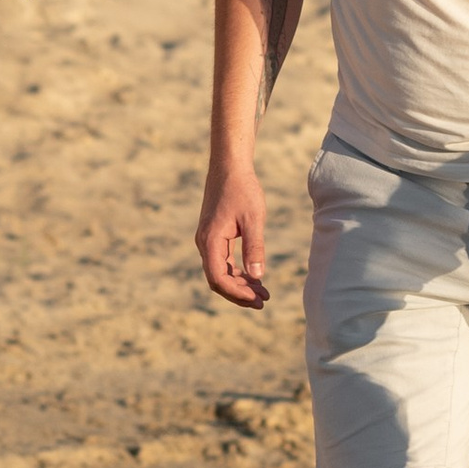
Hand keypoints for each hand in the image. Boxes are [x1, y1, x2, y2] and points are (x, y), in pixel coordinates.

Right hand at [197, 162, 269, 308]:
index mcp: (211, 240)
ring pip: (220, 271)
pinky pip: (222, 261)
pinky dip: (237, 271)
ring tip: (263, 292)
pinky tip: (254, 276)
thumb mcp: (253, 219)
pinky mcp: (213, 235)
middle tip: (263, 301)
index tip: (257, 299)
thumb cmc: (243, 189)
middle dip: (239, 293)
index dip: (236, 293)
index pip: (218, 278)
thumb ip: (255, 248)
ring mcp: (207, 240)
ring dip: (240, 284)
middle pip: (218, 279)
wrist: (229, 166)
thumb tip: (258, 276)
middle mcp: (204, 243)